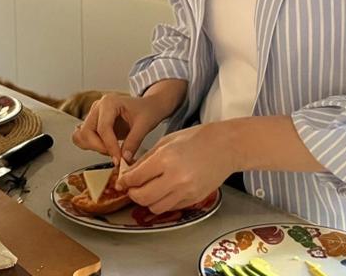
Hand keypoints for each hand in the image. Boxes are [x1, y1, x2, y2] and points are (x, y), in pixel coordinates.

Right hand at [72, 93, 165, 162]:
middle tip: (116, 156)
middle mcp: (98, 106)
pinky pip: (83, 136)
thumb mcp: (145, 125)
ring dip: (94, 147)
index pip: (103, 128)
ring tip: (112, 151)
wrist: (149, 106)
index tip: (118, 160)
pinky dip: (90, 145)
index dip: (110, 146)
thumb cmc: (147, 110)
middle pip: (87, 131)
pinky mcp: (93, 122)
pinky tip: (105, 148)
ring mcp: (93, 114)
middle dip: (100, 147)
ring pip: (82, 135)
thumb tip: (124, 159)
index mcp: (110, 102)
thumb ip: (134, 142)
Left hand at [116, 122, 236, 213]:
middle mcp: (175, 178)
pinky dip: (162, 202)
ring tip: (147, 190)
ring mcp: (186, 191)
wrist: (225, 146)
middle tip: (131, 188)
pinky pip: (170, 207)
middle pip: (143, 197)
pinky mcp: (194, 199)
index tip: (120, 182)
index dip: (125, 181)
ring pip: (155, 207)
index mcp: (165, 159)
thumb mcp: (166, 141)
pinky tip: (162, 191)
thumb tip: (130, 172)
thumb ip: (147, 158)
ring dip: (147, 201)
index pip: (137, 178)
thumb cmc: (196, 138)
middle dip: (133, 194)